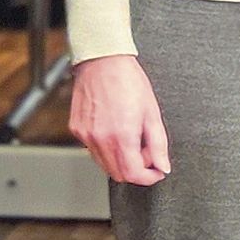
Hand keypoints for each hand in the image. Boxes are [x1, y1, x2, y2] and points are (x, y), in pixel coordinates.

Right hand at [69, 55, 169, 185]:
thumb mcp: (152, 112)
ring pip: (104, 164)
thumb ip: (159, 144)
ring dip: (121, 160)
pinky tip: (116, 129)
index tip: (157, 171)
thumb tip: (163, 166)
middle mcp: (100, 139)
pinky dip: (107, 148)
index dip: (148, 177)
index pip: (133, 174)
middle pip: (117, 174)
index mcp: (121, 135)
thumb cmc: (129, 81)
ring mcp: (85, 136)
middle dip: (136, 169)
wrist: (103, 63)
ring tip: (133, 137)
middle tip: (147, 152)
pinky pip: (93, 150)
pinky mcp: (76, 130)